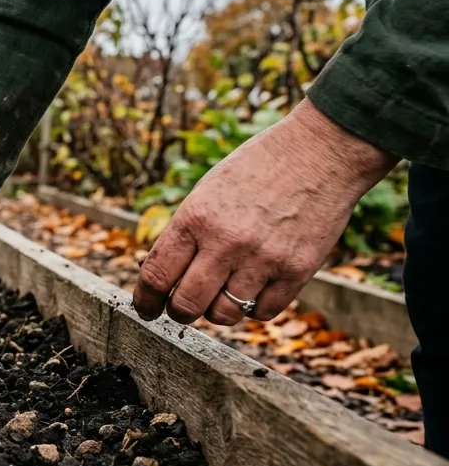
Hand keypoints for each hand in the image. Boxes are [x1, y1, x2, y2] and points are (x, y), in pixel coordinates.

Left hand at [133, 99, 397, 325]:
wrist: (321, 151)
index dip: (145, 300)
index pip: (156, 275)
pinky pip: (264, 311)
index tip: (146, 308)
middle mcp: (226, 242)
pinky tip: (254, 289)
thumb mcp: (207, 191)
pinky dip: (254, 308)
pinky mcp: (297, 270)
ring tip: (222, 294)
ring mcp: (263, 258)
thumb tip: (160, 276)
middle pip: (186, 305)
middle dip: (178, 312)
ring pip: (224, 314)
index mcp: (195, 218)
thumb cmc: (257, 168)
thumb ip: (186, 233)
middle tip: (181, 308)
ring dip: (218, 311)